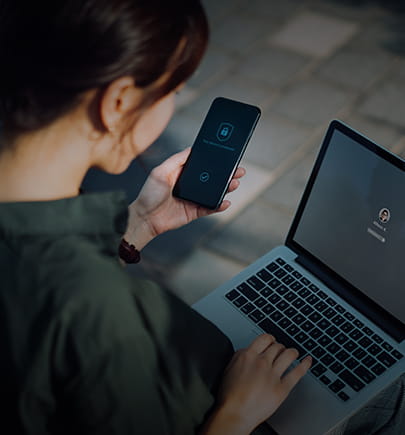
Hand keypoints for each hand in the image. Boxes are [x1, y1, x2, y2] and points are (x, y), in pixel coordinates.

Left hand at [124, 148, 244, 249]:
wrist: (145, 218)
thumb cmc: (149, 194)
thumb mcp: (160, 171)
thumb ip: (177, 160)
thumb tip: (191, 149)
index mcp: (182, 173)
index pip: (203, 165)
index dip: (215, 161)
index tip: (227, 156)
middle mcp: (190, 185)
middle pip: (212, 178)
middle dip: (226, 174)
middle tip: (238, 170)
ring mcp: (194, 199)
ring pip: (214, 192)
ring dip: (226, 188)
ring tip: (234, 183)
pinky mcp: (195, 212)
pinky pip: (210, 208)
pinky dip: (219, 205)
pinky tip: (226, 201)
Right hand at [201, 334, 311, 434]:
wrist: (235, 414)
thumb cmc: (230, 396)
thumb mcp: (230, 368)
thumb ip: (240, 356)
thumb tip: (249, 351)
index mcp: (248, 356)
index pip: (265, 338)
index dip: (271, 339)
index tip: (272, 341)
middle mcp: (262, 363)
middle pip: (277, 346)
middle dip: (280, 347)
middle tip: (281, 350)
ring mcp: (273, 375)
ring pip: (288, 355)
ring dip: (292, 352)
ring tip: (293, 353)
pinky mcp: (282, 389)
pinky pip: (297, 373)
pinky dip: (304, 365)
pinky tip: (308, 361)